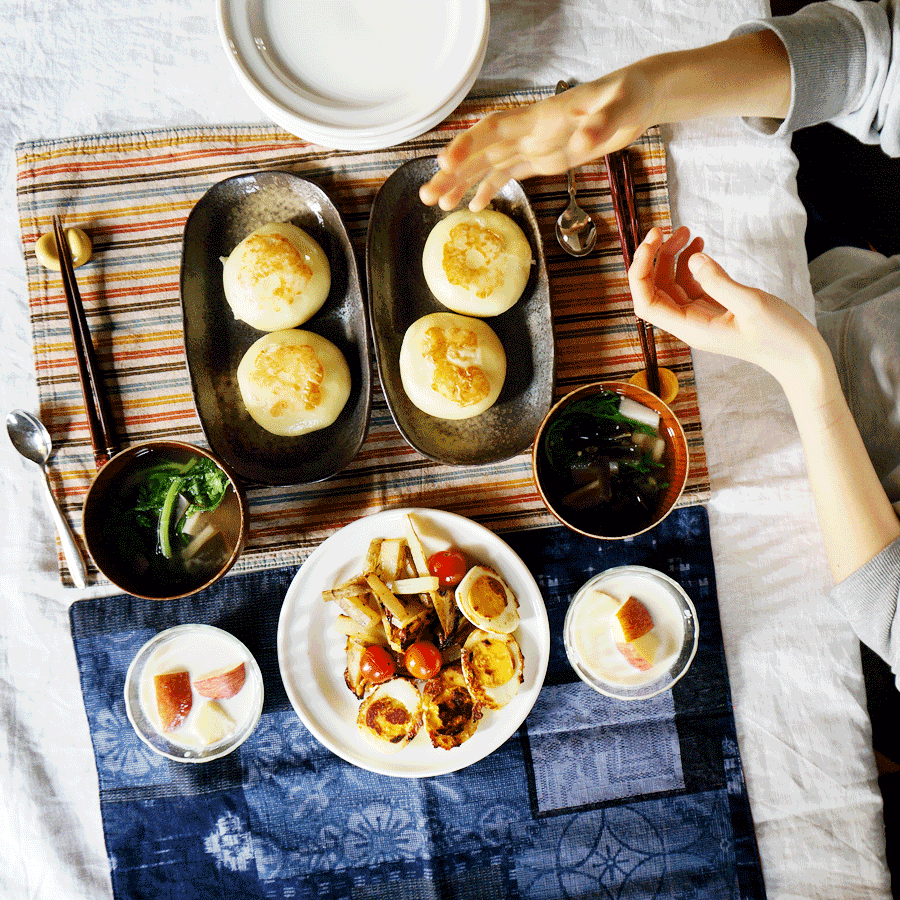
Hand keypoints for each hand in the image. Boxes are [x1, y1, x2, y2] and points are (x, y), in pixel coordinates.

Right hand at [419, 66, 656, 210]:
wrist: (637, 99)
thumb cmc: (628, 96)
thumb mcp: (620, 108)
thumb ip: (599, 124)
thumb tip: (581, 142)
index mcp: (540, 117)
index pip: (494, 129)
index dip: (468, 145)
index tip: (446, 163)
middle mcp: (529, 131)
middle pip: (481, 152)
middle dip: (452, 173)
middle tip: (427, 195)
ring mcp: (533, 145)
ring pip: (488, 166)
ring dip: (461, 184)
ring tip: (437, 204)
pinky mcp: (543, 158)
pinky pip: (508, 174)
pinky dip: (488, 189)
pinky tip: (472, 206)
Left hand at [628, 227, 826, 388]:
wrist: (800, 356)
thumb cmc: (779, 336)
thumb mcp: (751, 304)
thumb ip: (719, 281)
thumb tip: (692, 259)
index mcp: (691, 328)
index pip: (647, 303)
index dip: (640, 273)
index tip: (651, 242)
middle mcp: (689, 323)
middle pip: (655, 290)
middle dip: (655, 258)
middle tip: (665, 229)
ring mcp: (700, 316)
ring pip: (672, 284)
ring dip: (673, 257)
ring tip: (687, 232)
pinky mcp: (714, 308)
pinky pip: (691, 284)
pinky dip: (690, 263)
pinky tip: (698, 246)